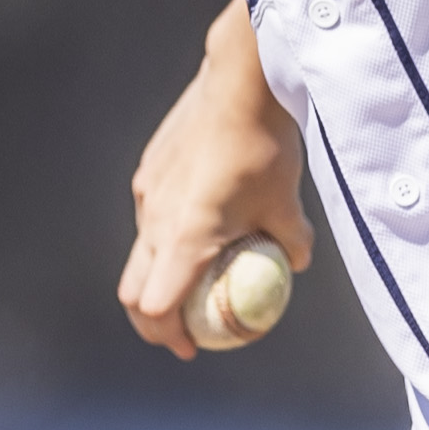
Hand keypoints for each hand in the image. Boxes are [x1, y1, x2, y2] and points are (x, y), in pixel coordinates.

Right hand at [118, 3, 314, 359]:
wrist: (239, 83)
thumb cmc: (266, 147)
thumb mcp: (287, 205)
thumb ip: (291, 243)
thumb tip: (295, 264)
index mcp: (184, 237)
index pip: (157, 305)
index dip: (169, 334)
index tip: (191, 347)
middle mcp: (154, 218)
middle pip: (133, 289)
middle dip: (153, 319)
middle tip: (182, 331)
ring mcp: (147, 192)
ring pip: (140, 252)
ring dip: (159, 276)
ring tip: (193, 281)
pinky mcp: (150, 169)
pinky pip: (150, 215)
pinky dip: (166, 236)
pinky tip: (202, 222)